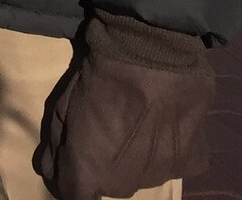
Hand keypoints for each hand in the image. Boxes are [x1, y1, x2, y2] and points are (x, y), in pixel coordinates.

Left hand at [34, 10, 213, 199]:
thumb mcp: (63, 106)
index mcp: (91, 173)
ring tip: (138, 122)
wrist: (152, 56)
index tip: (70, 162)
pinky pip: (174, 162)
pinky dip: (169, 148)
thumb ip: (56, 145)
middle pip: (110, 184)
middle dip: (103, 165)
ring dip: (137, 158)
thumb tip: (49, 169)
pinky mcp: (193, 162)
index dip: (70, 178)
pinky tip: (164, 122)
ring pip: (143, 175)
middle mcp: (126, 185)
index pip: (75, 194)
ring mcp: (162, 176)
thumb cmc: (99, 79)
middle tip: (106, 129)